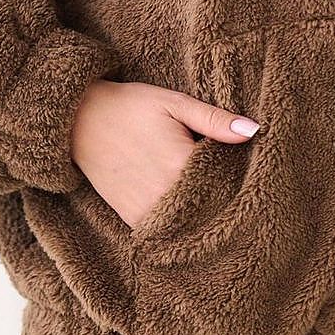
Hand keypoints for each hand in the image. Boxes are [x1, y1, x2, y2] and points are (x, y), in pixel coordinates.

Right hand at [70, 79, 259, 226]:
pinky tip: (191, 211)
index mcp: (181, 164)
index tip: (250, 174)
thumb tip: (254, 130)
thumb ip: (215, 120)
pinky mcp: (133, 218)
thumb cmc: (131, 106)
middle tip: (238, 193)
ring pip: (190, 225)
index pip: (229, 183)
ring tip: (217, 204)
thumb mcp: (175, 103)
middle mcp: (165, 195)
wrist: (80, 120)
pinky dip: (181, 224)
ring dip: (205, 216)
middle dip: (226, 201)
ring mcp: (147, 211)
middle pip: (212, 208)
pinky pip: (166, 231)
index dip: (242, 179)